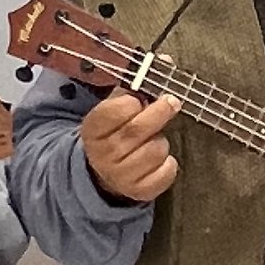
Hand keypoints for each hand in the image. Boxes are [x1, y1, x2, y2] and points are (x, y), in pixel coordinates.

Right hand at [81, 87, 179, 204]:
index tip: (139, 99)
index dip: (131, 102)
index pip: (112, 112)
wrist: (106, 172)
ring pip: (155, 150)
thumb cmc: (116, 132)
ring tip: (154, 140)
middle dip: (159, 112)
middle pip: (138, 130)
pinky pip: (166, 172)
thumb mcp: (112, 109)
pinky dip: (169, 163)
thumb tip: (157, 74)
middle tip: (171, 103)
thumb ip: (129, 92)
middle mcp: (103, 155)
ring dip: (161, 141)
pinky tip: (160, 159)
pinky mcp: (139, 191)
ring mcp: (121, 176)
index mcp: (92, 130)